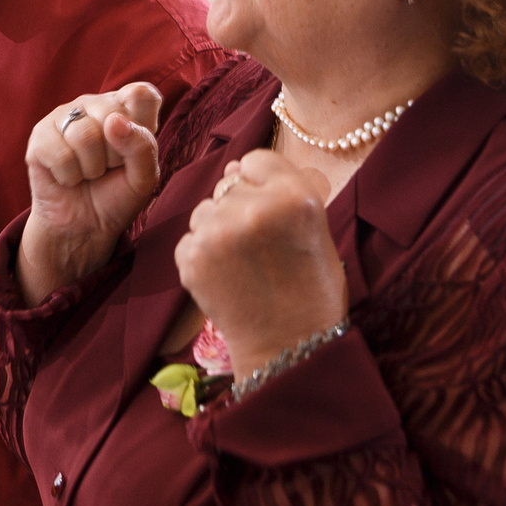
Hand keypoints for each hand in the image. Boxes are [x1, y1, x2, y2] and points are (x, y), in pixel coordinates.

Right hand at [18, 81, 165, 303]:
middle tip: (108, 168)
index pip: (142, 94)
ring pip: (84, 134)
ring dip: (91, 168)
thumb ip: (142, 147)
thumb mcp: (144, 178)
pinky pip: (60, 153)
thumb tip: (114, 121)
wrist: (83, 226)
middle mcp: (93, 105)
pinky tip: (68, 177)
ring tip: (88, 173)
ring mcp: (63, 117)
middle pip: (112, 114)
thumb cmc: (116, 197)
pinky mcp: (39, 137)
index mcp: (124, 107)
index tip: (135, 148)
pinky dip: (69, 176)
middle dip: (114, 155)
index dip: (141, 124)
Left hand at [172, 149, 346, 368]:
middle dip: (239, 208)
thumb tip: (232, 167)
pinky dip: (201, 256)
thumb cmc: (311, 288)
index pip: (256, 159)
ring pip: (205, 210)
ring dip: (217, 230)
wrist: (289, 346)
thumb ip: (280, 190)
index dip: (262, 183)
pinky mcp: (192, 258)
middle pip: (228, 185)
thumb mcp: (315, 228)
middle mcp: (254, 208)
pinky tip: (226, 278)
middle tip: (261, 247)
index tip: (271, 210)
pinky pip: (189, 239)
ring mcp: (218, 233)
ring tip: (243, 264)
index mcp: (294, 196)